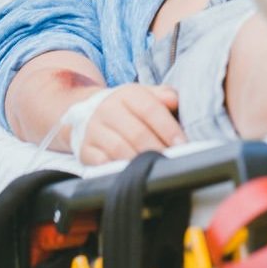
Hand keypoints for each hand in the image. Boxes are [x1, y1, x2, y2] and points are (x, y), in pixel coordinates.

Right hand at [69, 83, 183, 163]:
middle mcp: (107, 110)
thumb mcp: (146, 95)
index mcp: (127, 94)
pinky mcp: (85, 150)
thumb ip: (164, 95)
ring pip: (119, 150)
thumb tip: (174, 100)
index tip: (181, 144)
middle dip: (157, 149)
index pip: (150, 109)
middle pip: (136, 133)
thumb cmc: (129, 108)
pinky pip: (101, 163)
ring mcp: (94, 130)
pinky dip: (117, 169)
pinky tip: (131, 174)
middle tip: (171, 160)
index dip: (168, 128)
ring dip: (140, 161)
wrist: (91, 113)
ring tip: (154, 169)